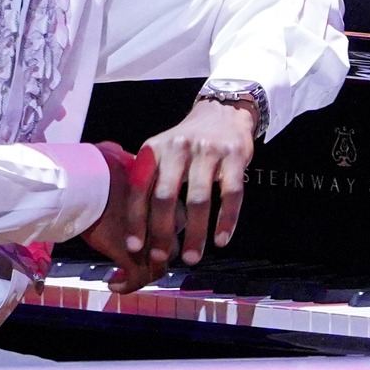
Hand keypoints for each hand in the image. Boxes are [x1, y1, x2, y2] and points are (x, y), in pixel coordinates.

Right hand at [81, 141, 157, 293]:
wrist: (83, 182)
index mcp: (162, 195)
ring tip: (122, 278)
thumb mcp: (116, 156)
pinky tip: (113, 284)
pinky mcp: (132, 254)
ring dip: (142, 274)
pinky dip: (128, 285)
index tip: (151, 238)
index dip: (165, 231)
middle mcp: (161, 217)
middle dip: (157, 255)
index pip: (176, 218)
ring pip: (158, 265)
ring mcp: (148, 236)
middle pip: (171, 242)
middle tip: (138, 260)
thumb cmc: (95, 166)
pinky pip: (137, 278)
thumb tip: (114, 152)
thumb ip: (123, 160)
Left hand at [126, 98, 253, 269]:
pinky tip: (221, 240)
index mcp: (155, 149)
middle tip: (161, 259)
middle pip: (166, 196)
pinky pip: (230, 193)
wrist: (223, 111)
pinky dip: (226, 220)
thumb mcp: (163, 152)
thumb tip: (139, 228)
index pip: (140, 188)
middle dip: (161, 232)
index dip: (136, 219)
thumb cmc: (188, 142)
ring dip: (195, 233)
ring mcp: (208, 151)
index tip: (135, 246)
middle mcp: (178, 148)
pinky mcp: (234, 155)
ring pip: (198, 199)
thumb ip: (152, 180)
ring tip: (191, 258)